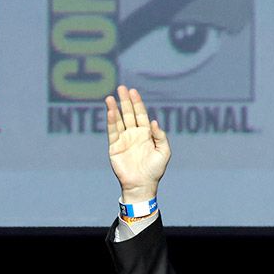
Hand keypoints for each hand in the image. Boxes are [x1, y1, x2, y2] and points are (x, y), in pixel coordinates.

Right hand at [105, 85, 169, 201]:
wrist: (142, 185)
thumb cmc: (155, 170)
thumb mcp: (164, 152)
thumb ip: (160, 136)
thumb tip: (153, 121)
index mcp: (146, 134)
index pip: (140, 114)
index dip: (137, 103)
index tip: (133, 91)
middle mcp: (134, 134)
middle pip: (129, 114)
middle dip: (125, 101)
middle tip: (122, 88)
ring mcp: (123, 140)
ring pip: (118, 121)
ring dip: (115, 109)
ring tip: (111, 97)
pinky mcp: (114, 147)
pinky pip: (112, 131)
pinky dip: (111, 121)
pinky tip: (110, 111)